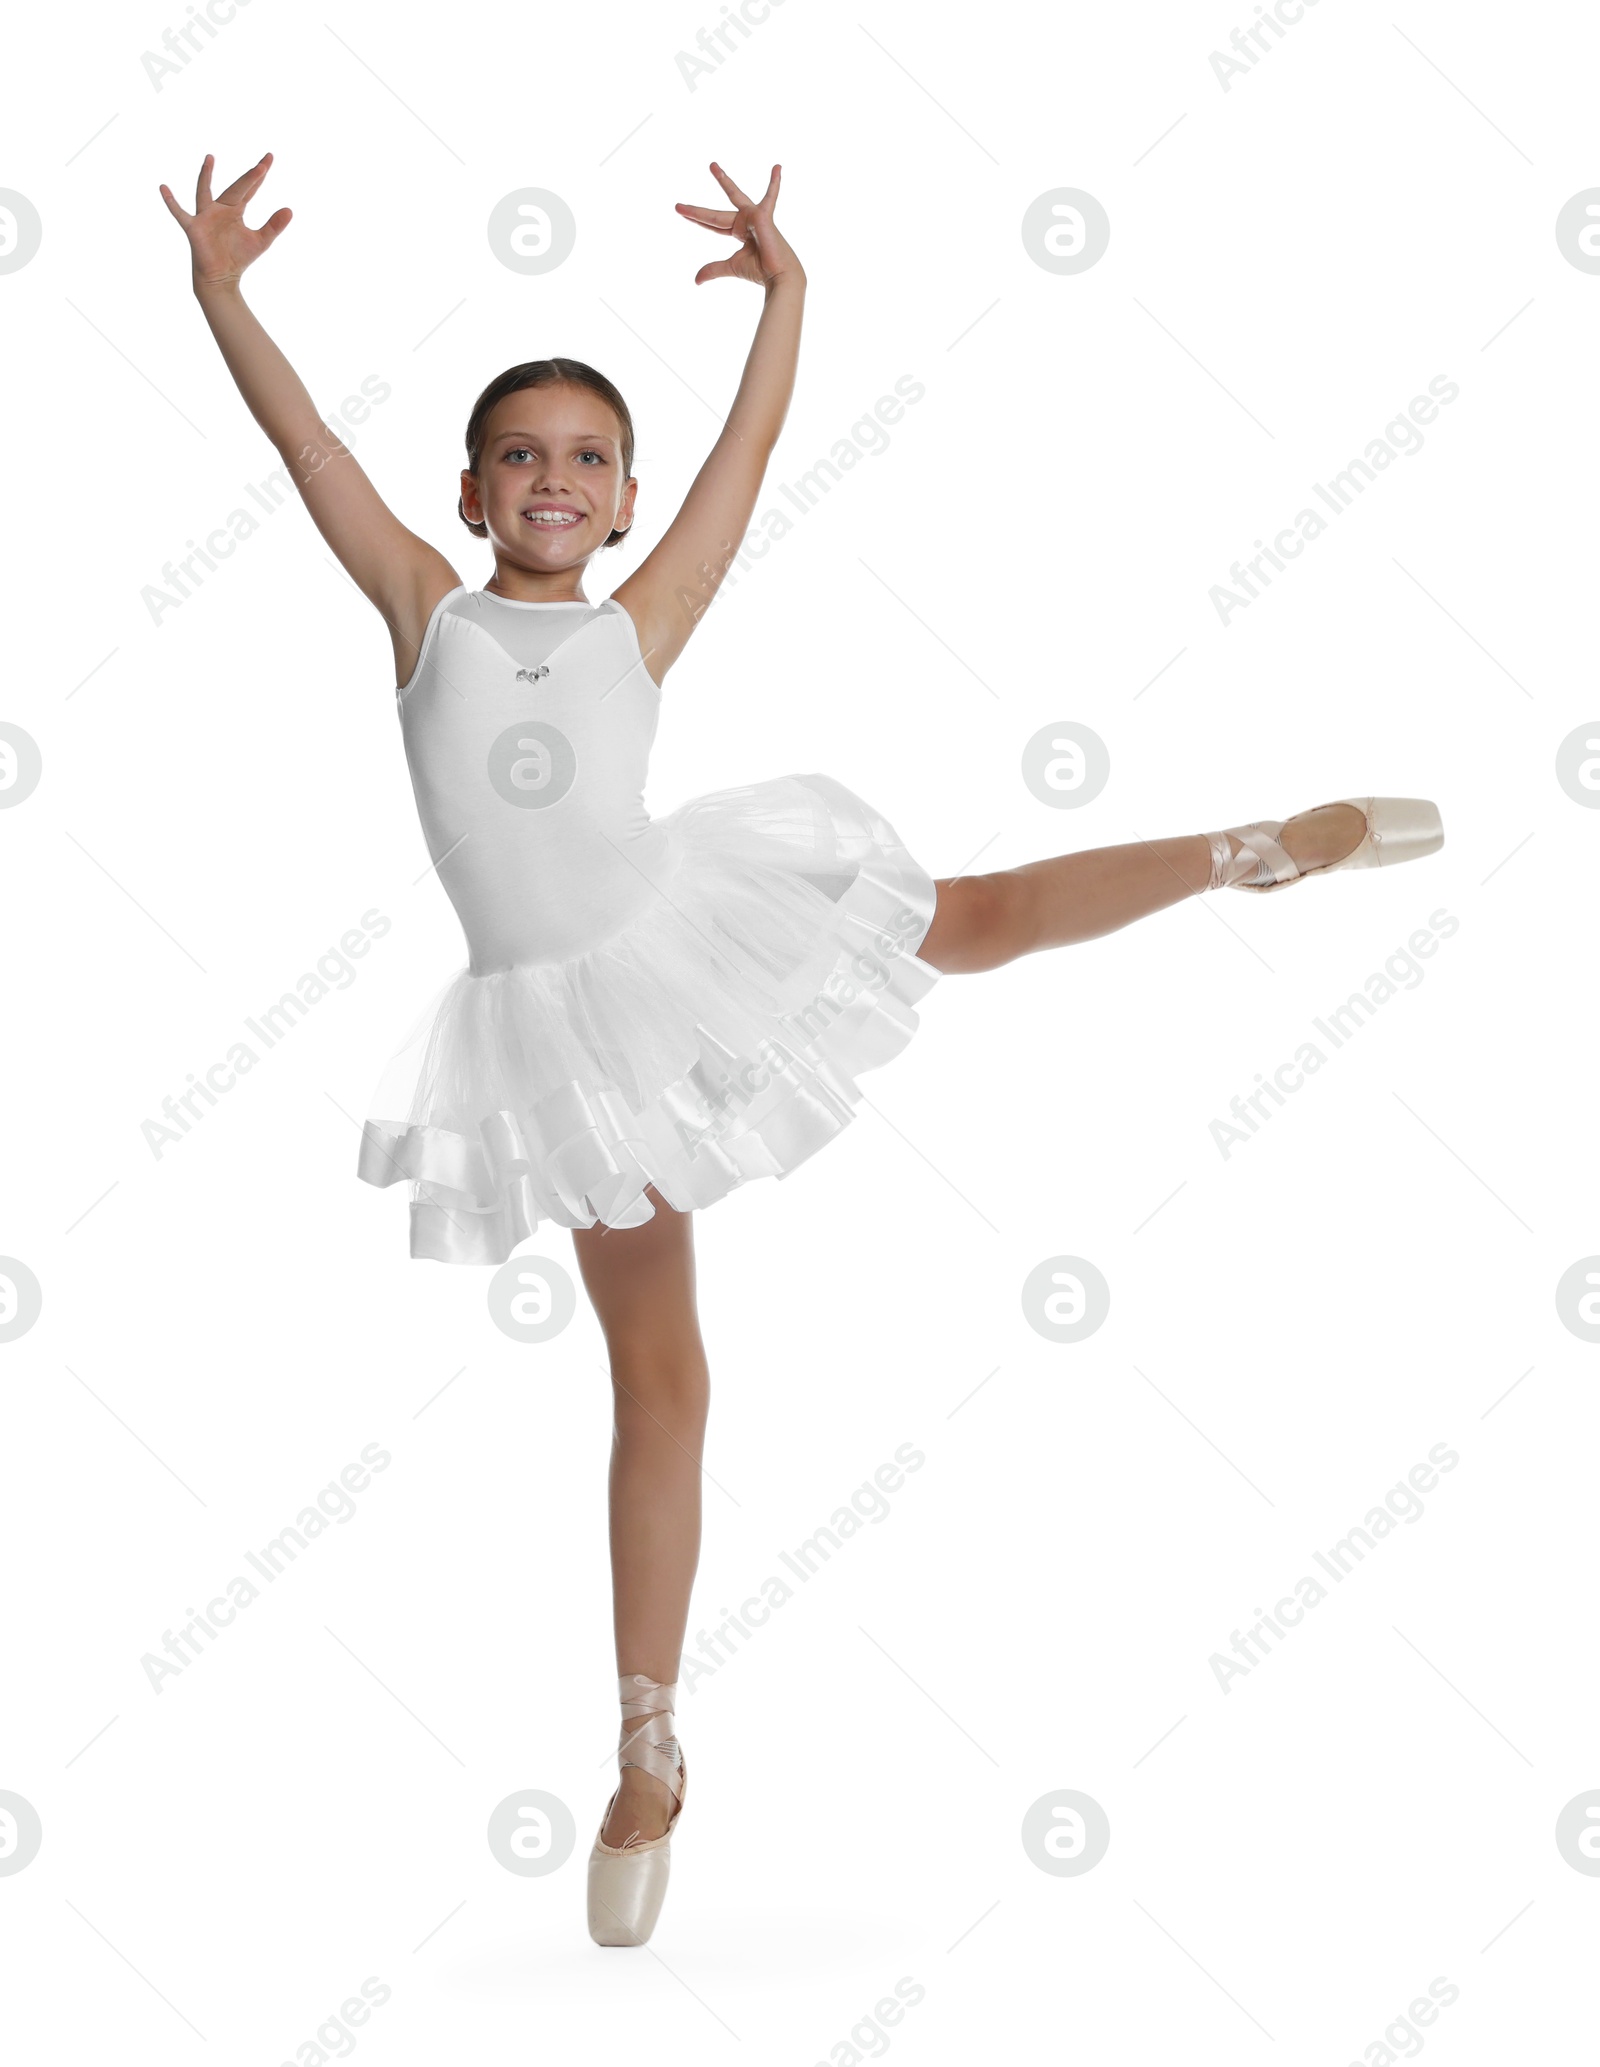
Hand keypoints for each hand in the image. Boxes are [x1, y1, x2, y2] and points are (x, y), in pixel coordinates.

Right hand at [158, 152, 291, 288]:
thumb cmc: (238, 257)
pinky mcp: (194, 228)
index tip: (269, 158)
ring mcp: (205, 216)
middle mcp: (219, 208)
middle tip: (262, 165)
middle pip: (236, 188)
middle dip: (249, 177)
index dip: (259, 176)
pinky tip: (163, 188)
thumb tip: (290, 209)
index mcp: (235, 209)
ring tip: (210, 158)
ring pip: (205, 191)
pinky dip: (171, 202)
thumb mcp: (261, 241)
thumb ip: (274, 225)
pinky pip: (180, 213)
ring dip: (207, 175)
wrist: (221, 277)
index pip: (249, 188)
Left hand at [675, 162, 801, 287]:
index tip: (682, 213)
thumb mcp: (731, 267)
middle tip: (676, 206)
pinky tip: (778, 167)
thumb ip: (713, 270)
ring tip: (711, 165)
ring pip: (731, 199)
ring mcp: (755, 216)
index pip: (714, 225)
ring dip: (722, 180)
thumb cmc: (760, 271)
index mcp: (741, 233)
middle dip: (696, 211)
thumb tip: (695, 281)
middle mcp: (747, 222)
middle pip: (715, 215)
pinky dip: (775, 183)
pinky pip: (770, 196)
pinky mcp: (763, 214)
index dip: (698, 220)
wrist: (778, 276)